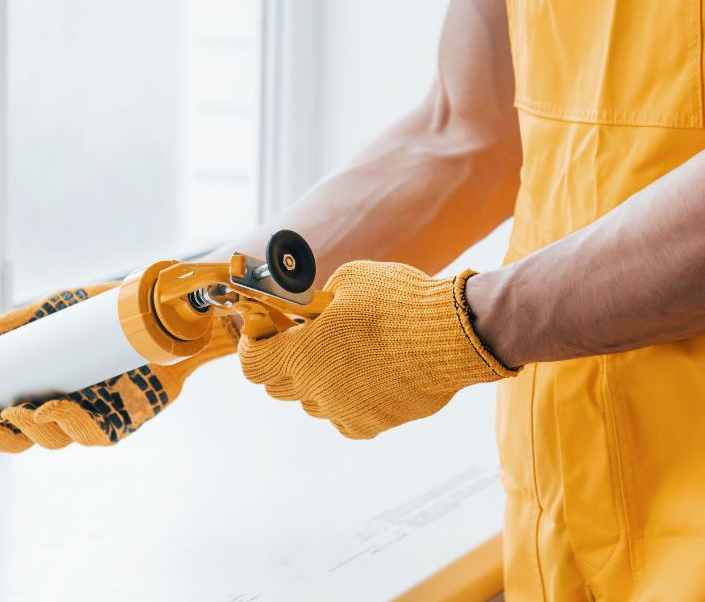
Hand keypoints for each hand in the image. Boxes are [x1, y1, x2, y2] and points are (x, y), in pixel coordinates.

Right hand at [0, 283, 236, 472]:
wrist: (156, 311)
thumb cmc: (102, 314)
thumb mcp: (48, 315)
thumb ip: (6, 329)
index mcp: (37, 389)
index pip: (0, 426)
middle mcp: (60, 409)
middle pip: (20, 442)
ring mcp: (88, 418)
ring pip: (52, 441)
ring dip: (29, 431)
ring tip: (15, 412)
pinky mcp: (120, 422)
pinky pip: (89, 434)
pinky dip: (67, 421)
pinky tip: (53, 406)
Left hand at [238, 261, 513, 439]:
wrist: (453, 335)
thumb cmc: (400, 303)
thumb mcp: (350, 281)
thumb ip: (320, 301)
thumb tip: (313, 311)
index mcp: (302, 352)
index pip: (252, 362)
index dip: (252, 344)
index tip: (262, 330)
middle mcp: (317, 388)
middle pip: (277, 386)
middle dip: (281, 361)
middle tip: (301, 339)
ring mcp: (345, 410)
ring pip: (312, 403)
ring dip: (315, 382)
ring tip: (341, 356)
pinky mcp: (373, 424)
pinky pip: (345, 418)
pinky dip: (346, 402)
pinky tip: (363, 378)